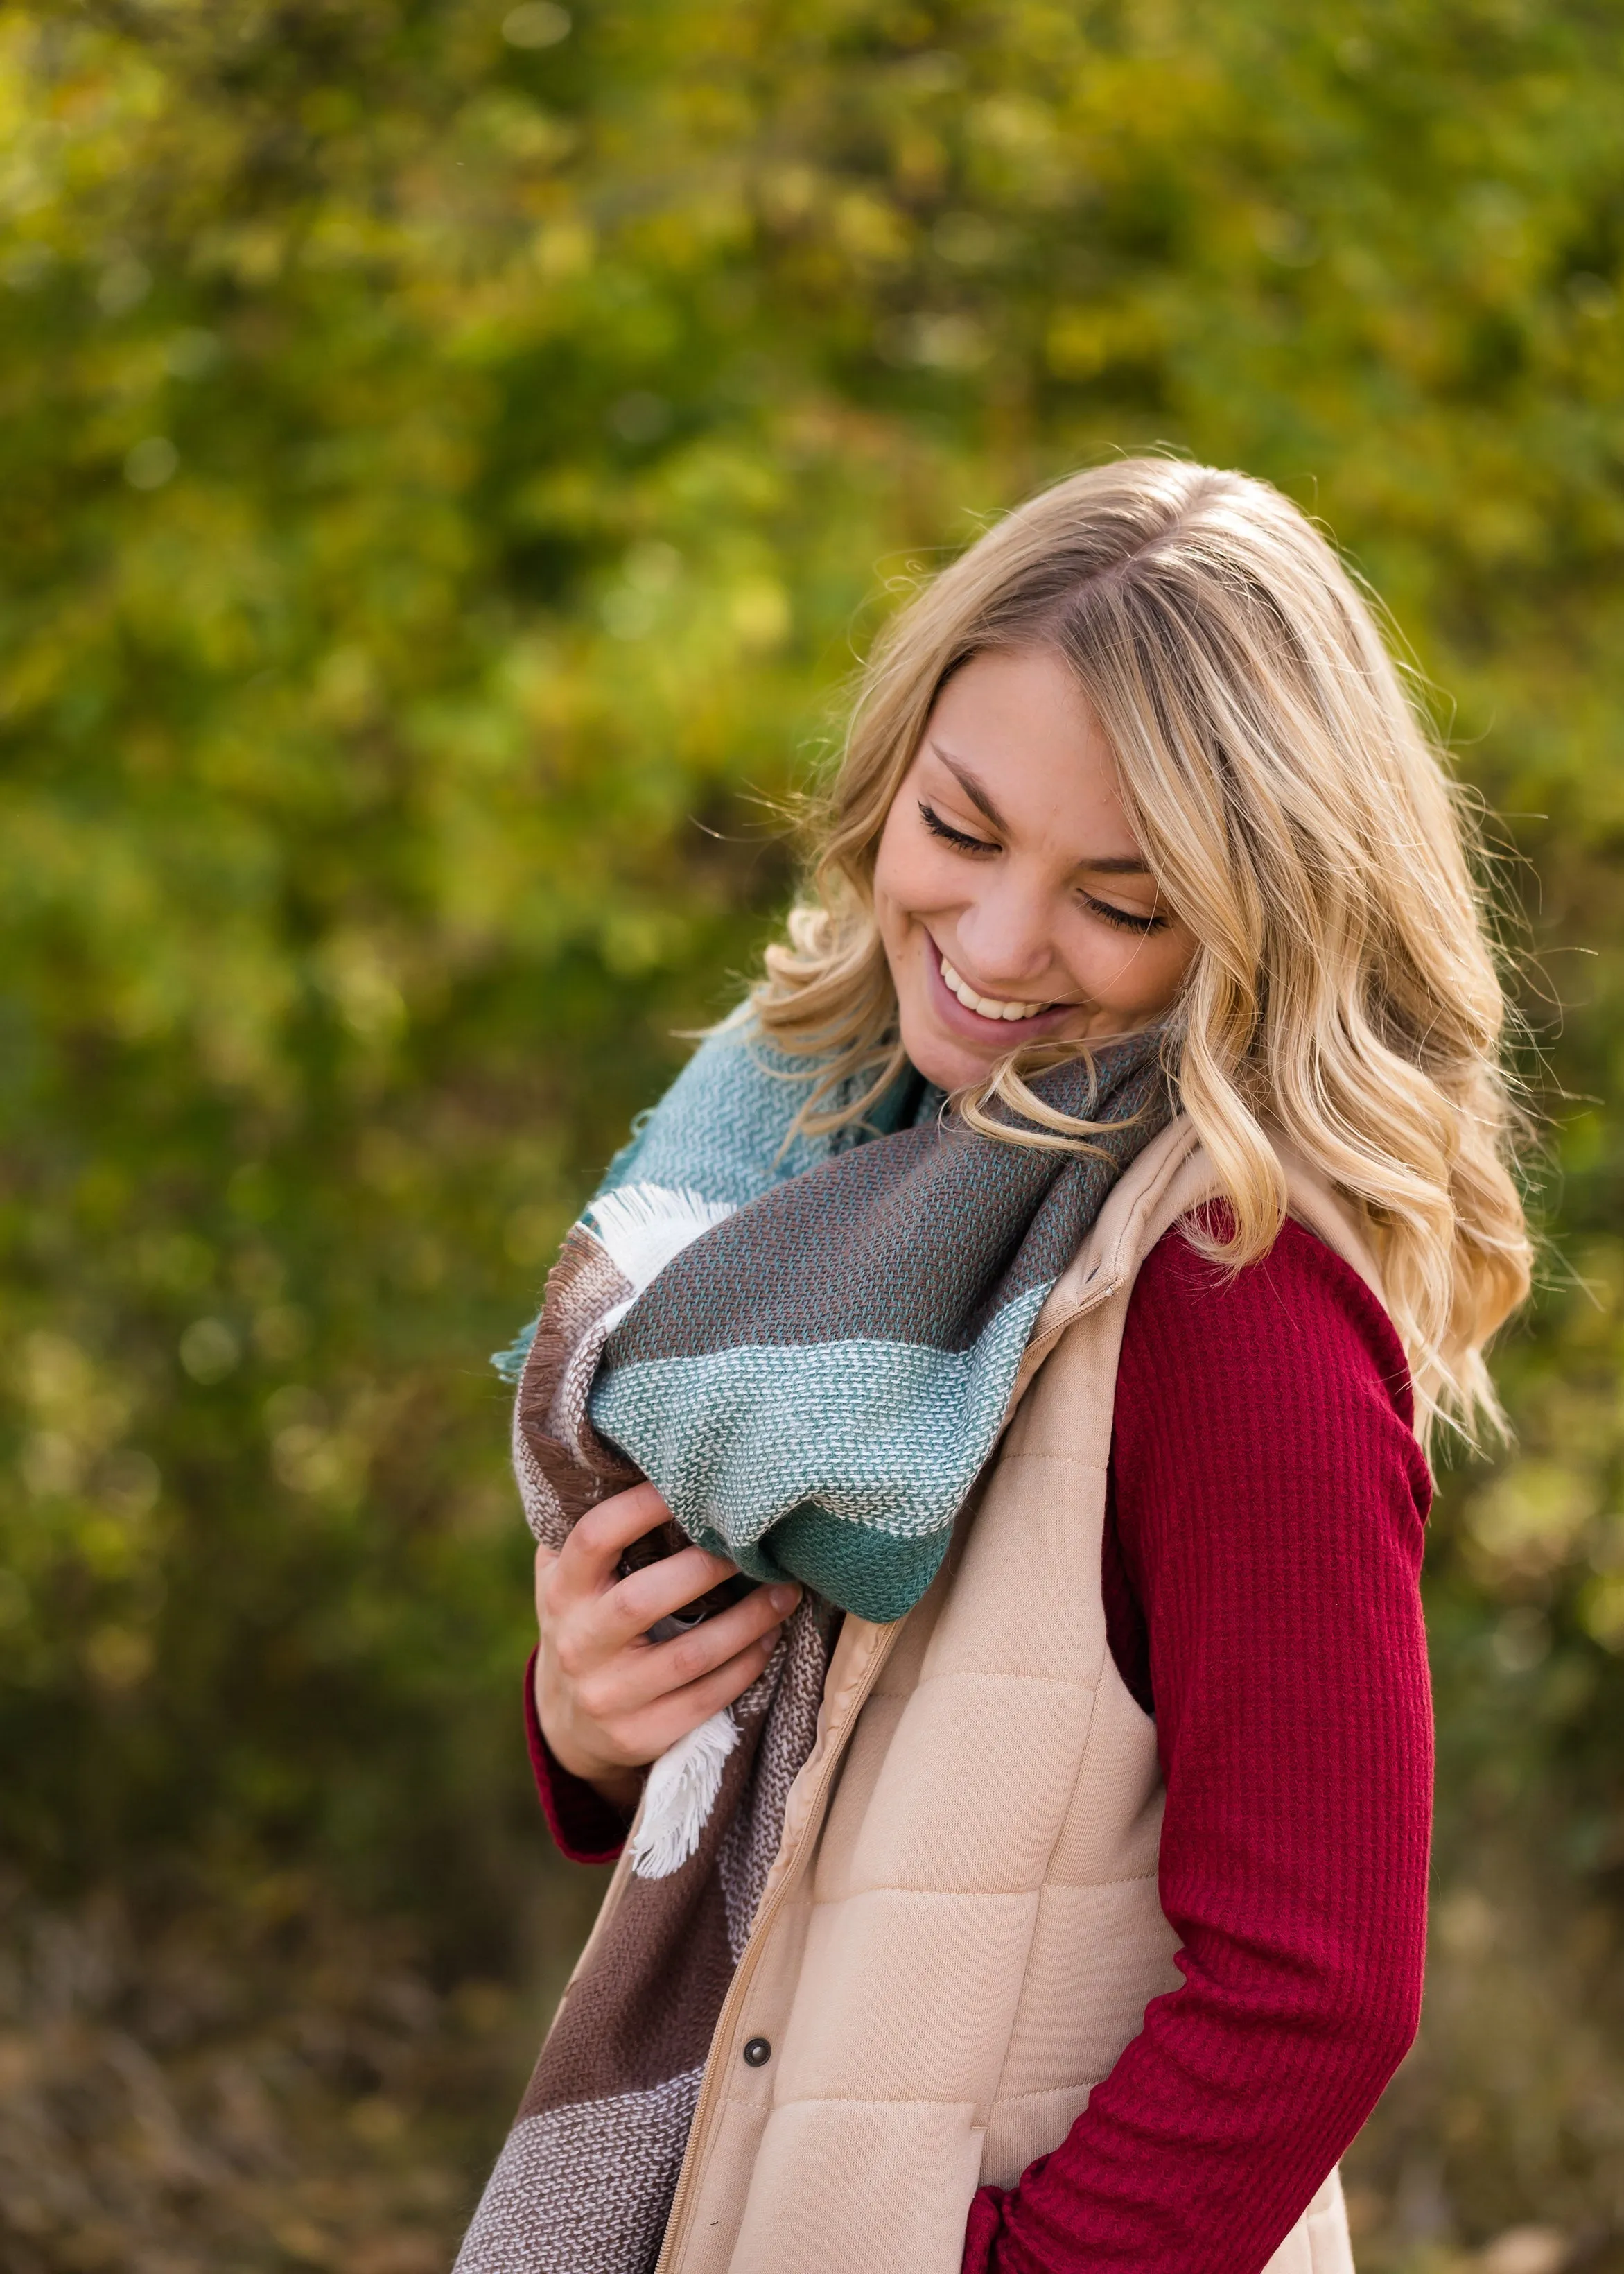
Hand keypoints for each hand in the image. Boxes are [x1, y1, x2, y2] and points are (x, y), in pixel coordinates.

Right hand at [533, 1481, 800, 1813]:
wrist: (569, 1720)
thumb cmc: (589, 1618)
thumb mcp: (574, 1575)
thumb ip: (599, 1527)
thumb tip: (652, 1456)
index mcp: (560, 1589)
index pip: (595, 1537)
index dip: (643, 1506)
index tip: (693, 1482)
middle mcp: (576, 1643)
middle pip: (644, 1600)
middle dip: (708, 1568)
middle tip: (756, 1545)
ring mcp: (606, 1695)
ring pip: (689, 1655)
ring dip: (749, 1621)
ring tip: (786, 1591)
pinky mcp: (639, 1735)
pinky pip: (706, 1698)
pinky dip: (746, 1665)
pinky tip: (770, 1640)